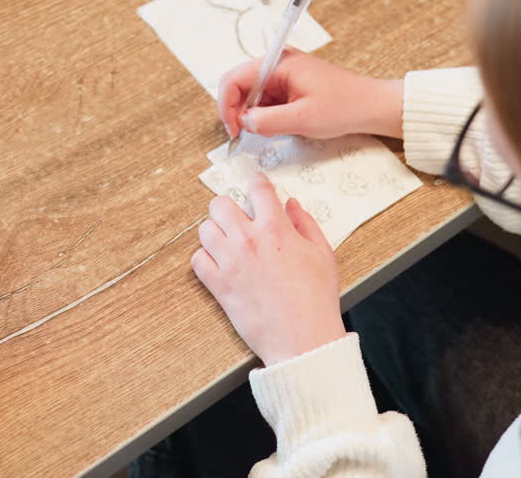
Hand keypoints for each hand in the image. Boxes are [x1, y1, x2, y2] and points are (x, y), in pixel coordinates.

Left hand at [191, 173, 346, 364]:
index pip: (258, 190)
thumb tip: (291, 204)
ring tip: (228, 243)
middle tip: (238, 218)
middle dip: (229, 207)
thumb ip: (305, 223)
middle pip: (219, 204)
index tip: (256, 184)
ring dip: (215, 232)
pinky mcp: (219, 285)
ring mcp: (230, 263)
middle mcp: (249, 240)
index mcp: (276, 229)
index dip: (257, 182)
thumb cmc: (316, 298)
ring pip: (204, 229)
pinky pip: (197, 260)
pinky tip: (220, 264)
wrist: (303, 338)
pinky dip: (205, 259)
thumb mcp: (323, 253)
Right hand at [217, 49, 403, 139]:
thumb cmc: (343, 107)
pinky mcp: (290, 84)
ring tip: (270, 130)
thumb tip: (244, 122)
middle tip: (244, 134)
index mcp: (279, 63)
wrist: (371, 106)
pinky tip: (278, 125)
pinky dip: (265, 114)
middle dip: (238, 110)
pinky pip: (266, 98)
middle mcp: (278, 63)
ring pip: (252, 93)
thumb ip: (267, 121)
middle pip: (240, 84)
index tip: (234, 130)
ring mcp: (283, 73)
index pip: (235, 78)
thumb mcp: (302, 119)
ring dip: (253, 114)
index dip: (227, 105)